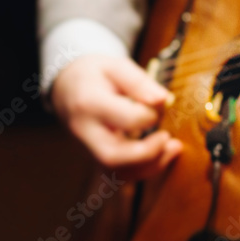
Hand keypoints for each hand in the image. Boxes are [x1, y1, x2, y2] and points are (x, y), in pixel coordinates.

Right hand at [51, 54, 181, 178]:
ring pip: (117, 172)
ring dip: (151, 166)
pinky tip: (162, 154)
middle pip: (113, 157)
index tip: (160, 102)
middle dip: (148, 153)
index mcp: (89, 103)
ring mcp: (88, 148)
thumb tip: (165, 100)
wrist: (65, 87)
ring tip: (174, 147)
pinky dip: (144, 169)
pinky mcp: (96, 158)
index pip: (126, 118)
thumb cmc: (94, 74)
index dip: (151, 114)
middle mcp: (85, 131)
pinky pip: (119, 174)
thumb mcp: (115, 66)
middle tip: (169, 138)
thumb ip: (139, 82)